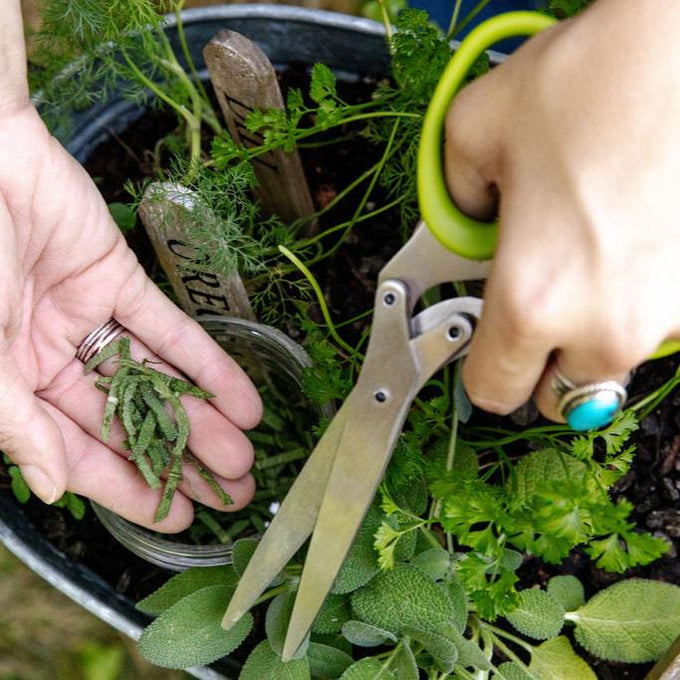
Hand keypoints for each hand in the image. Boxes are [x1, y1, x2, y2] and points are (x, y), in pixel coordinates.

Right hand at [0, 51, 261, 530]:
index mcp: (10, 385)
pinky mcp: (115, 277)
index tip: (180, 516)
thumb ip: (14, 421)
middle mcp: (47, 357)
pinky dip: (206, 361)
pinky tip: (243, 396)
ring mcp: (84, 317)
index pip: (78, 454)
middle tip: (234, 490)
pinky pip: (168, 327)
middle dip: (181, 458)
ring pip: (155, 379)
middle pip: (127, 422)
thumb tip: (51, 489)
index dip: (130, 488)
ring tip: (248, 454)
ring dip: (203, 417)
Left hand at [444, 0, 679, 421]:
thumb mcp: (473, 132)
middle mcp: (605, 325)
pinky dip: (628, 303)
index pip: (492, 392)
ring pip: (608, 365)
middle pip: (556, 397)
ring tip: (579, 262)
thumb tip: (464, 226)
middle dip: (536, 363)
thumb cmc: (590, 82)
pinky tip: (620, 248)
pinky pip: (650, 326)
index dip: (479, 374)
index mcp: (531, 300)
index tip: (480, 352)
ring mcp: (665, 316)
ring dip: (585, 333)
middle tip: (529, 308)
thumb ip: (451, 201)